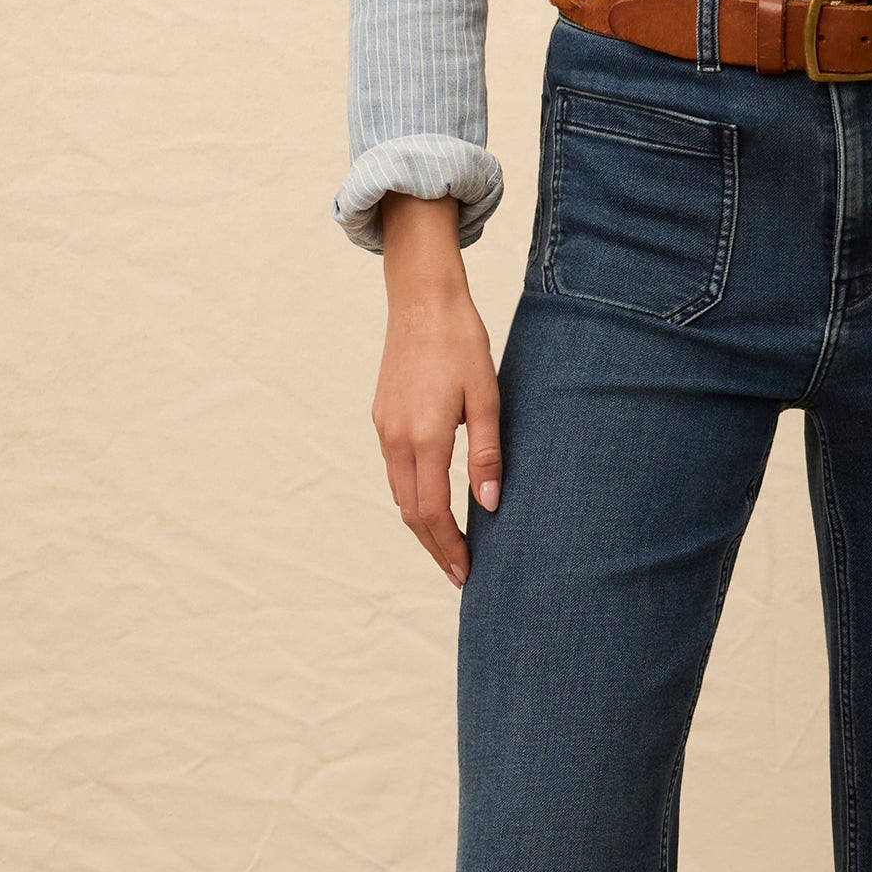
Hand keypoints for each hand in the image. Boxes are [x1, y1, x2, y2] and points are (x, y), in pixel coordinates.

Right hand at [372, 194, 501, 584]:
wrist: (421, 299)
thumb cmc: (461, 342)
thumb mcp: (486, 397)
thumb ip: (487, 454)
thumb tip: (489, 506)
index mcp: (423, 437)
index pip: (431, 511)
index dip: (448, 547)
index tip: (465, 572)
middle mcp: (395, 438)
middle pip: (409, 511)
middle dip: (433, 545)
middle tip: (459, 573)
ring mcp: (383, 428)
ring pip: (398, 493)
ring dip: (421, 524)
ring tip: (448, 546)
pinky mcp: (381, 417)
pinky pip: (394, 471)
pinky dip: (412, 496)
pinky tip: (432, 503)